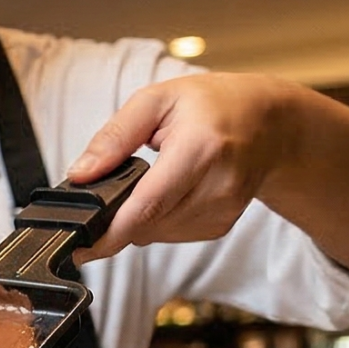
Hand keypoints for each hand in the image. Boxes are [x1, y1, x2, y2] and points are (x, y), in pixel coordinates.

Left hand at [67, 72, 309, 263]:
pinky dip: (157, 220)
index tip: (80, 247)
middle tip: (107, 195)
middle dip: (116, 219)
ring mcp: (223, 209)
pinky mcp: (222, 225)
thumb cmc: (214, 105)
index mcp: (201, 148)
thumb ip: (114, 137)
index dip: (110, 231)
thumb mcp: (157, 100)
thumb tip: (79, 174)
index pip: (149, 204)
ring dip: (137, 219)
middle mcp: (218, 185)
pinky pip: (171, 235)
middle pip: (147, 225)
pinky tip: (167, 193)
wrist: (269, 123)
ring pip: (155, 234)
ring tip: (146, 183)